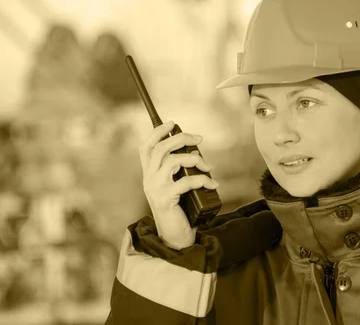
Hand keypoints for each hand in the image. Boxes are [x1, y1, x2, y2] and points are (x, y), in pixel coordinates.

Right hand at [138, 121, 218, 249]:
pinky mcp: (166, 199)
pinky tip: (212, 184)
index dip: (157, 132)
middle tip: (199, 139)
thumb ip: (179, 169)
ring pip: (173, 161)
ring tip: (208, 167)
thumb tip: (195, 149)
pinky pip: (186, 181)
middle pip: (161, 148)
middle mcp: (149, 179)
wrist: (175, 237)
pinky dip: (203, 180)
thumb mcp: (175, 185)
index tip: (173, 123)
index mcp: (149, 174)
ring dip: (195, 159)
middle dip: (181, 138)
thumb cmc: (179, 209)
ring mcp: (155, 189)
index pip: (146, 146)